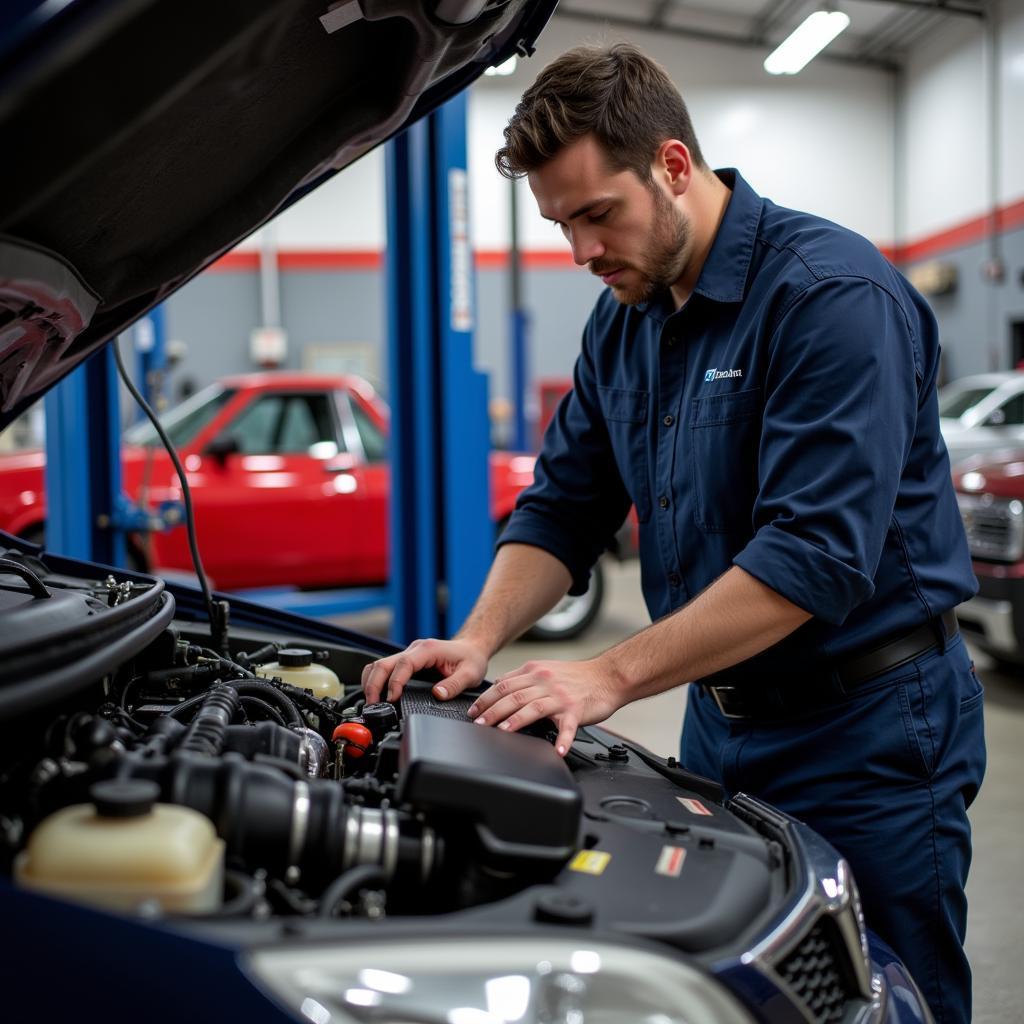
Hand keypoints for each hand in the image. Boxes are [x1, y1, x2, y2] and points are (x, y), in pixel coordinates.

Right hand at [361, 638, 488, 703]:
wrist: (471, 648)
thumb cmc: (470, 659)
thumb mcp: (470, 674)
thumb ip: (454, 685)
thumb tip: (437, 695)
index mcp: (428, 650)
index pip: (403, 664)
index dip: (394, 682)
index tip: (391, 699)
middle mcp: (415, 649)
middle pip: (383, 663)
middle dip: (374, 685)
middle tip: (372, 706)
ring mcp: (408, 654)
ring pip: (380, 664)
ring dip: (371, 682)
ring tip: (372, 703)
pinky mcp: (406, 661)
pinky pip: (385, 668)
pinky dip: (376, 680)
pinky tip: (377, 694)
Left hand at [467, 658, 620, 756]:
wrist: (607, 676)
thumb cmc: (577, 677)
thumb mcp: (545, 669)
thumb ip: (523, 678)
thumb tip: (499, 686)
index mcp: (535, 672)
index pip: (503, 684)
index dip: (485, 699)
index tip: (474, 711)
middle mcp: (545, 682)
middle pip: (513, 696)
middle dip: (493, 711)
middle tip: (480, 724)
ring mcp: (560, 696)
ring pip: (533, 707)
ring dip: (516, 720)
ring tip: (504, 732)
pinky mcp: (576, 710)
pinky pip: (567, 726)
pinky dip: (562, 739)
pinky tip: (557, 750)